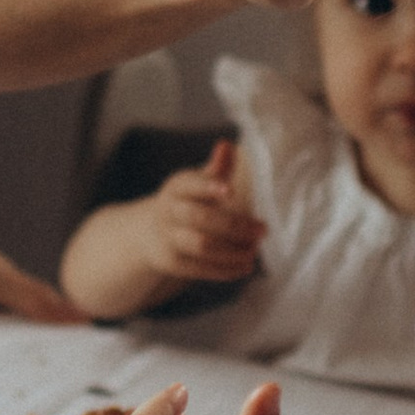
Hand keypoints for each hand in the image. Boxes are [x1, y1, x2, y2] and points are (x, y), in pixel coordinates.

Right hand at [144, 142, 263, 289]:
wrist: (151, 233)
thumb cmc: (186, 202)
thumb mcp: (197, 183)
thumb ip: (216, 168)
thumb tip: (226, 145)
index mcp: (177, 187)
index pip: (190, 184)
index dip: (208, 186)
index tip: (230, 190)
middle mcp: (169, 211)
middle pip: (200, 218)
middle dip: (235, 225)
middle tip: (262, 230)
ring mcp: (168, 238)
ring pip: (202, 246)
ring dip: (233, 251)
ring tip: (254, 251)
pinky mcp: (172, 263)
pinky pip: (201, 269)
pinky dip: (226, 270)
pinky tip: (246, 267)